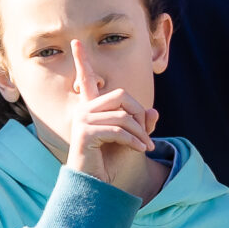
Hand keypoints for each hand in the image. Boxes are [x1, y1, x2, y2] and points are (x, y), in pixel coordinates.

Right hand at [61, 39, 156, 188]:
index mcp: (92, 108)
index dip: (81, 60)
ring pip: (122, 115)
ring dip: (140, 133)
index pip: (86, 79)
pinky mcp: (84, 134)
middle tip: (147, 135)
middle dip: (139, 113)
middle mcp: (84, 111)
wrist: (99, 186)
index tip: (76, 42)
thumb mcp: (132, 140)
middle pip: (120, 95)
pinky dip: (133, 140)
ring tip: (146, 147)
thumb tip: (152, 111)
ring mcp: (82, 121)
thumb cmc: (113, 163)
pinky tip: (140, 150)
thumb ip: (141, 124)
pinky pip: (117, 129)